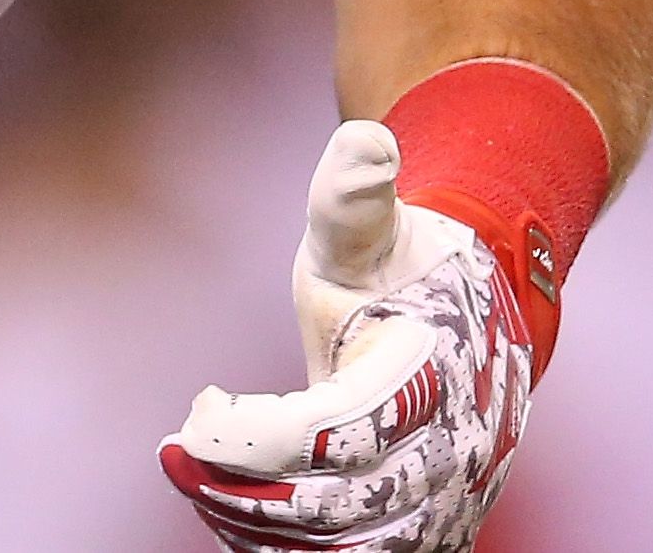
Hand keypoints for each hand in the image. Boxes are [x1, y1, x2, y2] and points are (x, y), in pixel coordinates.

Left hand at [163, 122, 535, 552]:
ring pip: (344, 549)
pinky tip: (234, 509)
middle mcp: (456, 448)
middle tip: (179, 453)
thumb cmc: (399, 268)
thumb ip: (354, 192)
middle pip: (333, 507)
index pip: (334, 433)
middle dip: (240, 489)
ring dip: (256, 525)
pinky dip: (288, 550)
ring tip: (199, 479)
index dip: (251, 435)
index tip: (197, 408)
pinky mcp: (433, 533)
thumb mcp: (370, 228)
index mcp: (435, 371)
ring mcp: (450, 500)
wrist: (473, 317)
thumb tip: (365, 141)